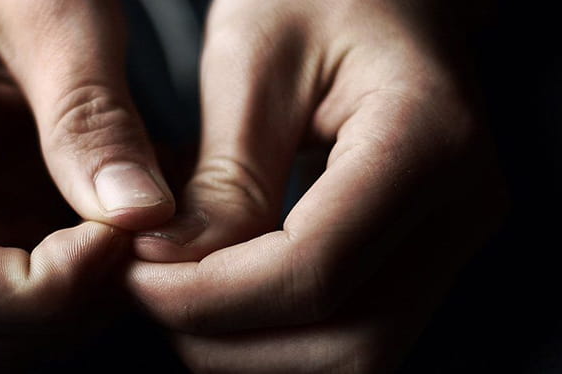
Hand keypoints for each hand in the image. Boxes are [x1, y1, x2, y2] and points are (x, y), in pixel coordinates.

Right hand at [0, 0, 173, 370]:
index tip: (121, 237)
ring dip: (84, 303)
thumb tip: (139, 217)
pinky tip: (111, 226)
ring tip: (126, 219)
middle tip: (134, 234)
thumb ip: (91, 117)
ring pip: (1, 340)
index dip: (45, 289)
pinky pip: (24, 313)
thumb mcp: (58, 19)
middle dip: (69, 307)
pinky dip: (83, 289)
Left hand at [129, 0, 504, 371]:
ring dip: (249, 348)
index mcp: (426, 141)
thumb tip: (170, 270)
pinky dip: (275, 336)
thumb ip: (222, 177)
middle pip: (344, 345)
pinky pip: (350, 336)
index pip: (312, 272)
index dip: (208, 297)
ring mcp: (448, 240)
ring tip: (183, 288)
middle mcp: (459, 209)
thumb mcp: (253, 60)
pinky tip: (222, 291)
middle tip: (150, 288)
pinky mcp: (420, 255)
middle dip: (226, 338)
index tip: (133, 276)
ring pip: (352, 360)